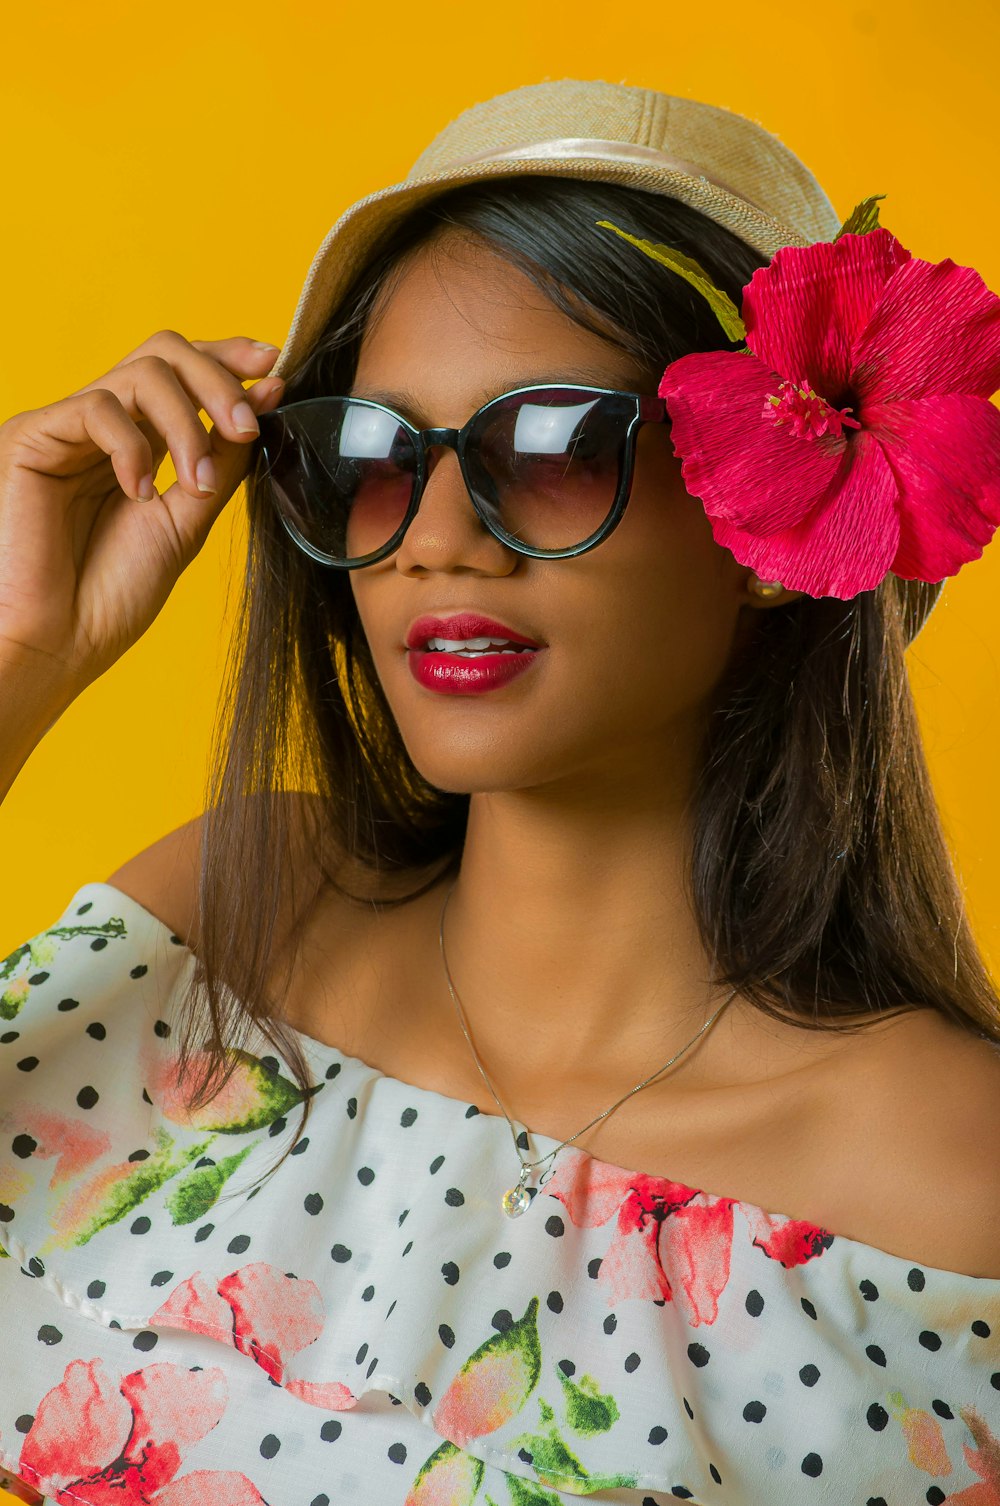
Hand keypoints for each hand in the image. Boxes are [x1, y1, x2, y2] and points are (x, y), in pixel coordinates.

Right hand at [0, 330, 284, 695]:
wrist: (61, 642)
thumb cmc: (113, 594)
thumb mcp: (189, 518)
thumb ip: (223, 459)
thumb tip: (266, 397)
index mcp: (141, 441)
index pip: (184, 371)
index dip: (230, 358)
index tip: (275, 368)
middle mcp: (104, 426)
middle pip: (165, 351)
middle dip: (218, 380)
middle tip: (247, 427)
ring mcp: (68, 428)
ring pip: (142, 372)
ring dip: (188, 424)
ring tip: (197, 484)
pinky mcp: (32, 437)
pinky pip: (98, 406)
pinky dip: (134, 448)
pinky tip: (139, 494)